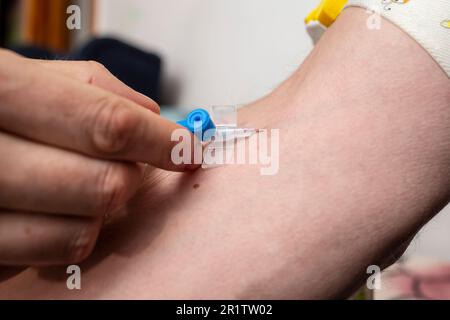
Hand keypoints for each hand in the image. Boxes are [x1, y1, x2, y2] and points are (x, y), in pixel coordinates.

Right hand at [0, 49, 191, 265]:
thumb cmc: (1, 105)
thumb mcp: (38, 76)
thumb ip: (99, 90)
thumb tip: (158, 120)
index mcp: (2, 90)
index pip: (108, 125)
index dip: (162, 142)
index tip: (189, 150)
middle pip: (106, 186)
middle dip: (130, 177)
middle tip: (123, 164)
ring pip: (85, 230)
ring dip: (100, 209)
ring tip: (78, 183)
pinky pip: (56, 255)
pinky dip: (70, 233)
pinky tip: (54, 209)